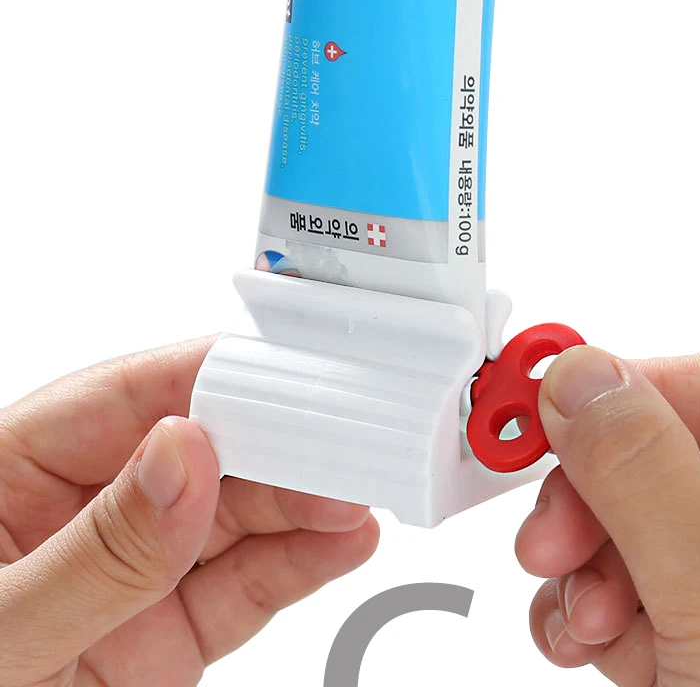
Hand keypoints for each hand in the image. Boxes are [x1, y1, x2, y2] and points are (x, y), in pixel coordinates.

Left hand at [0, 340, 378, 686]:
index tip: (285, 377)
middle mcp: (89, 510)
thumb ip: (96, 547)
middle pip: (204, 448)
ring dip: (307, 498)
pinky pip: (249, 585)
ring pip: (239, 513)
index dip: (215, 378)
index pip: (131, 394)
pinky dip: (305, 561)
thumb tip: (180, 455)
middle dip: (279, 439)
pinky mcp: (174, 630)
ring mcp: (139, 569)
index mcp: (19, 469)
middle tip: (345, 438)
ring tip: (357, 490)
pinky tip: (342, 541)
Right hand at [516, 344, 699, 684]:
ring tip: (580, 613)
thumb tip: (578, 378)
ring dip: (584, 565)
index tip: (556, 406)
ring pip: (637, 524)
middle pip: (671, 458)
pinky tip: (584, 639)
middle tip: (550, 533)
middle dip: (595, 499)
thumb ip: (646, 476)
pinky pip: (630, 587)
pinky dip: (590, 609)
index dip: (644, 387)